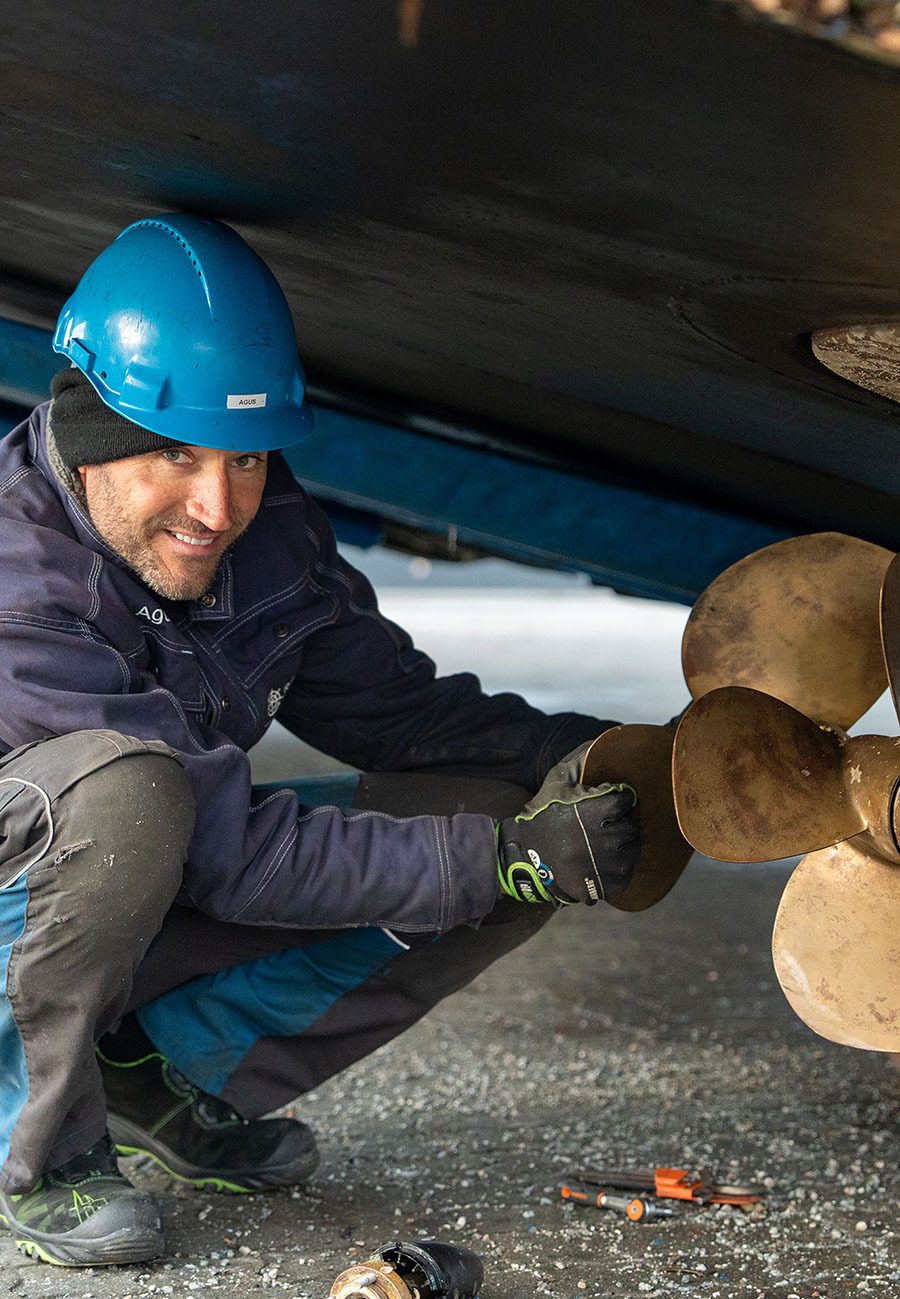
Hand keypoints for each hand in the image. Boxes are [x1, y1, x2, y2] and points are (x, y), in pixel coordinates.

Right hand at [496, 742, 639, 905]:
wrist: (527, 858)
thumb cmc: (545, 815)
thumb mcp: (557, 782)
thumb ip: (580, 760)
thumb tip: (603, 741)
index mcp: (594, 812)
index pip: (626, 801)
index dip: (616, 800)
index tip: (605, 803)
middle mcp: (606, 840)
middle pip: (632, 826)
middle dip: (620, 822)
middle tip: (602, 823)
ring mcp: (607, 866)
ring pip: (632, 850)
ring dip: (621, 844)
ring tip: (601, 842)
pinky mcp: (607, 886)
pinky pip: (625, 873)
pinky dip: (617, 866)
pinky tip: (601, 860)